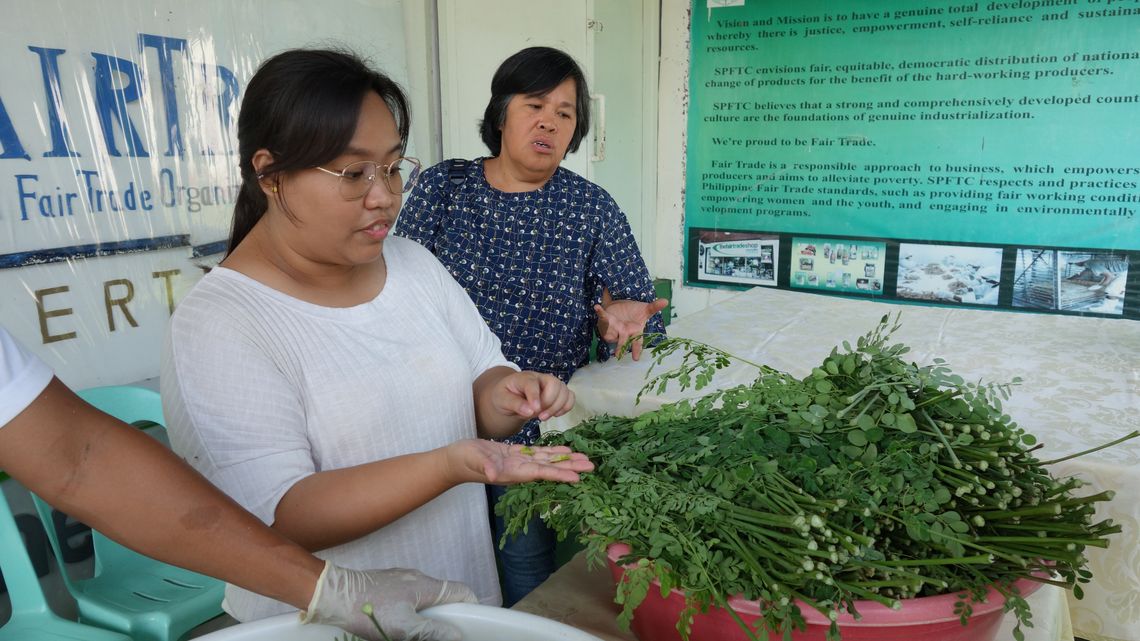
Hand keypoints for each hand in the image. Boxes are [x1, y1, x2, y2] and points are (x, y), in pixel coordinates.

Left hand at [304, 562, 475, 640]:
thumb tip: (457, 636)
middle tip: (438, 633)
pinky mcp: (387, 583)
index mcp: (427, 586)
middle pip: (442, 596)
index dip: (470, 606)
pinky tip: (396, 622)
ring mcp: (401, 578)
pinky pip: (407, 595)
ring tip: (414, 631)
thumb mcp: (404, 628)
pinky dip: (409, 609)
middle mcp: (417, 577)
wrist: (334, 594)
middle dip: (444, 616)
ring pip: (423, 597)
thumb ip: (433, 631)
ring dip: (425, 614)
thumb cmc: (369, 609)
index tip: (471, 623)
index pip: (461, 591)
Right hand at [447, 439, 594, 484]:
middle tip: (592, 467)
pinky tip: (564, 450)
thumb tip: (494, 474)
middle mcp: (520, 470)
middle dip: (570, 467)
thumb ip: (486, 467)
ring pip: (547, 461)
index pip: (541, 473)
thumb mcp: (475, 461)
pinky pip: (538, 454)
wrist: (455, 460)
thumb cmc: (464, 460)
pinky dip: (552, 452)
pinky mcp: (515, 455)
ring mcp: (519, 463)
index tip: (577, 477)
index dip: (559, 474)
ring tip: (584, 459)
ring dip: (565, 459)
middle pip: (550, 468)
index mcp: (513, 472)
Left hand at [490, 371, 574, 421]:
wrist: (510, 398)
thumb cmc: (505, 397)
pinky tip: (555, 414)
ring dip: (558, 407)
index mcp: (524, 378)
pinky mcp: (558, 393)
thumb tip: (530, 411)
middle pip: (554, 384)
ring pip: (565, 390)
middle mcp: (540, 378)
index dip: (534, 396)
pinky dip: (566, 407)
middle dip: (548, 402)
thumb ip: (514, 404)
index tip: (534, 410)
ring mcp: (551, 384)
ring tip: (543, 417)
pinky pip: (570, 397)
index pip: (532, 383)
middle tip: (538, 415)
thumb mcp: (502, 400)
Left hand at [594, 296, 668, 359]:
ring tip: (609, 328)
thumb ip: (654, 307)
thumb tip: (666, 300)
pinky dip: (600, 312)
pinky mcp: (606, 320)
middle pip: (622, 341)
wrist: (621, 309)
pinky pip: (602, 317)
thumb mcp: (645, 310)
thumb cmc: (634, 314)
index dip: (636, 350)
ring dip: (609, 331)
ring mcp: (613, 328)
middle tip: (617, 354)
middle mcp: (623, 332)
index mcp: (634, 332)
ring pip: (610, 333)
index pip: (637, 342)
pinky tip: (597, 307)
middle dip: (620, 347)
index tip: (635, 359)